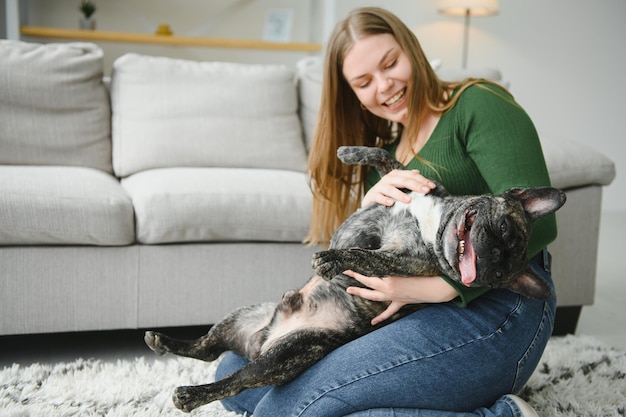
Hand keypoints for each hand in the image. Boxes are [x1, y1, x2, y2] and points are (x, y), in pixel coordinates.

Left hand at [343, 270, 457, 324]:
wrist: (436, 287)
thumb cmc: (423, 271)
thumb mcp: (405, 264)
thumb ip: (392, 261)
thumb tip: (380, 256)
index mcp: (389, 277)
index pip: (370, 271)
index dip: (359, 266)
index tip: (350, 260)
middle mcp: (389, 288)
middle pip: (367, 282)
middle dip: (355, 276)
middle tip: (344, 271)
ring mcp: (394, 297)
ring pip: (373, 296)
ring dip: (361, 293)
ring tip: (349, 290)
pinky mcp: (400, 302)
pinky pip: (389, 311)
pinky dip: (381, 317)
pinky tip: (372, 323)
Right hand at [362, 169, 435, 206]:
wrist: (371, 200)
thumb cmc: (388, 193)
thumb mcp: (398, 185)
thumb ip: (408, 179)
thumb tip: (418, 172)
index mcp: (396, 174)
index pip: (411, 175)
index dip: (422, 180)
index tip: (432, 187)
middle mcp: (388, 179)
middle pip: (403, 180)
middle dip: (416, 185)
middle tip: (426, 191)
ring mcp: (380, 187)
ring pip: (391, 189)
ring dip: (400, 194)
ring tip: (409, 200)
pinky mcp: (373, 196)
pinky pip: (379, 197)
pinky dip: (385, 200)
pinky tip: (391, 203)